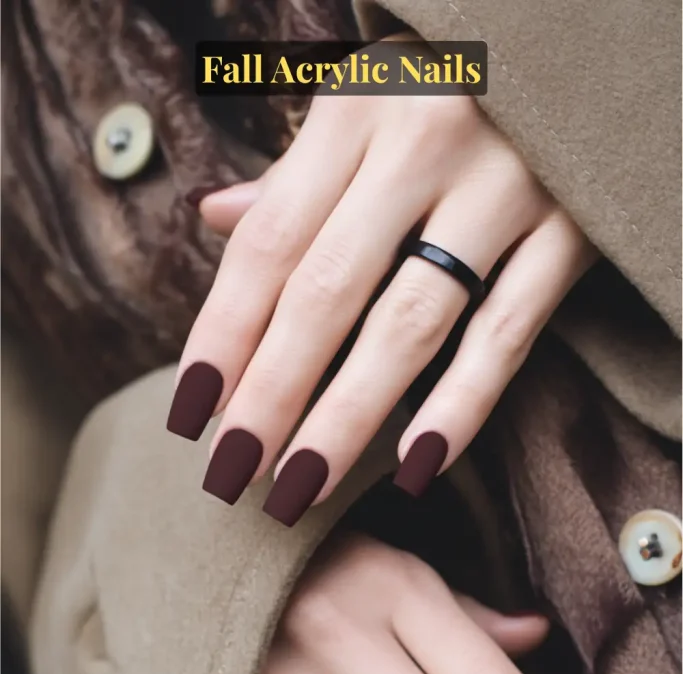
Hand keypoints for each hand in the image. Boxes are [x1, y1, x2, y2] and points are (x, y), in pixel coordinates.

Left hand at [170, 54, 596, 523]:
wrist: (585, 50)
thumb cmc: (452, 84)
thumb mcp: (364, 98)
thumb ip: (297, 171)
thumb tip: (215, 218)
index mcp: (357, 108)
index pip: (269, 242)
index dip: (223, 334)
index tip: (192, 413)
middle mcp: (425, 142)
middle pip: (326, 293)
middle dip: (271, 394)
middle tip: (231, 472)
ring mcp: (505, 187)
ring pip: (409, 324)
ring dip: (347, 417)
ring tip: (302, 485)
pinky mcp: (571, 230)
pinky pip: (507, 333)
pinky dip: (462, 403)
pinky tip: (416, 464)